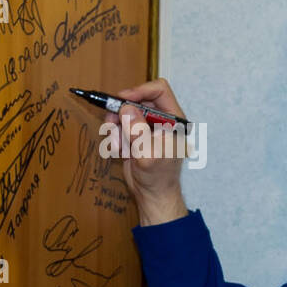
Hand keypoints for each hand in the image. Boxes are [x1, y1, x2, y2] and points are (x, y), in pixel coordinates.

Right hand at [104, 78, 189, 225]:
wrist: (153, 196)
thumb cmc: (159, 178)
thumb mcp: (148, 154)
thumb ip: (138, 131)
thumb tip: (126, 109)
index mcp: (174, 120)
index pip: (159, 91)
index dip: (140, 91)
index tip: (123, 100)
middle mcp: (162, 120)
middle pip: (138, 99)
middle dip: (123, 112)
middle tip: (111, 122)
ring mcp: (147, 127)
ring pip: (126, 113)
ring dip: (117, 128)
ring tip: (119, 146)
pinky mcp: (136, 135)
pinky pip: (120, 126)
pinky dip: (116, 137)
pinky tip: (120, 152)